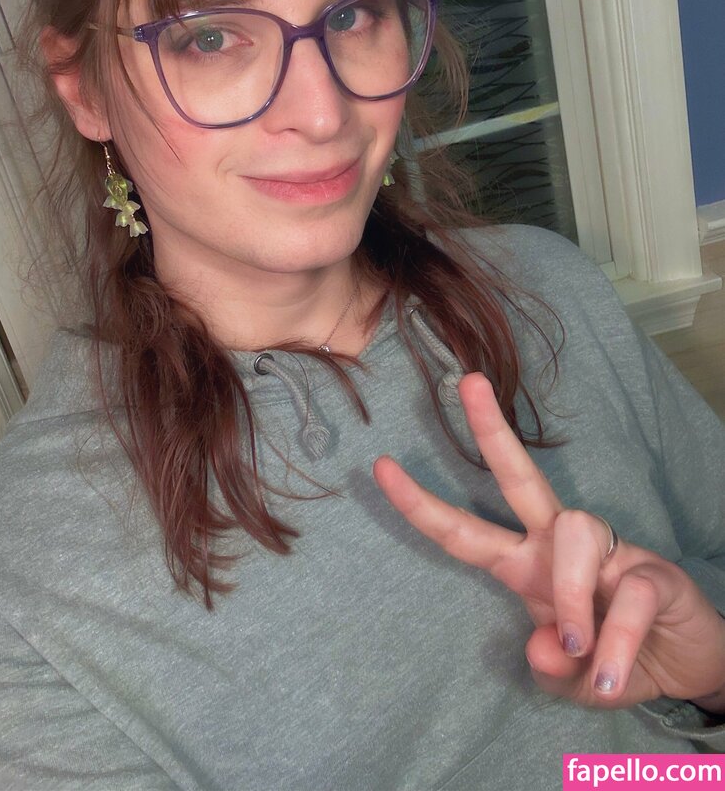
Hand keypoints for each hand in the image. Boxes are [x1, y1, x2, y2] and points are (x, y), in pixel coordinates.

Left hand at [373, 373, 724, 710]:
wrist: (684, 668)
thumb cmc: (611, 661)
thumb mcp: (571, 681)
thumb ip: (550, 671)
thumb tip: (541, 646)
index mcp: (525, 567)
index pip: (465, 531)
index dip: (421, 505)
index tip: (381, 467)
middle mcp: (559, 546)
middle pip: (520, 477)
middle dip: (491, 431)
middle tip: (468, 382)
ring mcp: (609, 551)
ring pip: (574, 537)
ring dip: (570, 598)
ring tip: (579, 648)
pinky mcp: (653, 571)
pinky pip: (628, 596)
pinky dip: (616, 642)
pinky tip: (609, 673)